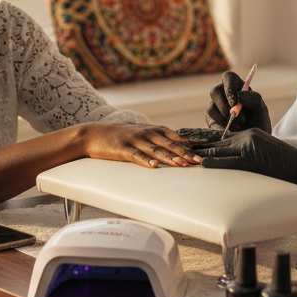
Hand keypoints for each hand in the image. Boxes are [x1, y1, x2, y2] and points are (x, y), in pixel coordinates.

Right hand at [82, 123, 201, 168]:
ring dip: (170, 158)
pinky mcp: (122, 149)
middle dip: (185, 153)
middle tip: (198, 162)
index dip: (188, 146)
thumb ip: (160, 139)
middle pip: (169, 144)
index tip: (201, 155)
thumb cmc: (122, 136)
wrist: (95, 134)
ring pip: (156, 150)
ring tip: (182, 165)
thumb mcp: (142, 134)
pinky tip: (154, 166)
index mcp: (152, 130)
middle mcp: (146, 133)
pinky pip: (136, 156)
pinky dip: (146, 161)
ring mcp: (135, 141)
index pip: (175, 137)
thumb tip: (182, 146)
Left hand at [194, 129, 296, 189]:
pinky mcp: (252, 159)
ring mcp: (248, 147)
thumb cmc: (283, 163)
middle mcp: (246, 137)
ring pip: (220, 149)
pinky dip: (215, 161)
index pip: (221, 135)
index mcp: (248, 134)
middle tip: (178, 144)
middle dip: (196, 143)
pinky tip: (204, 162)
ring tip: (185, 154)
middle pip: (216, 140)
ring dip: (202, 153)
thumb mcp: (262, 151)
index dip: (202, 137)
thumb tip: (224, 157)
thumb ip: (244, 151)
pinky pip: (229, 161)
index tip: (186, 137)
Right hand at [205, 71, 271, 132]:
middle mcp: (223, 93)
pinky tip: (234, 131)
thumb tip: (238, 96)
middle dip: (226, 107)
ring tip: (241, 127)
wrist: (254, 138)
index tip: (235, 103)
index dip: (229, 88)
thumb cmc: (258, 119)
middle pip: (215, 91)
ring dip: (226, 119)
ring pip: (212, 107)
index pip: (228, 77)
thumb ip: (253, 99)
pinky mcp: (211, 119)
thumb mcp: (261, 109)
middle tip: (241, 119)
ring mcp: (215, 105)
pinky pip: (211, 120)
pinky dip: (223, 126)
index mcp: (236, 85)